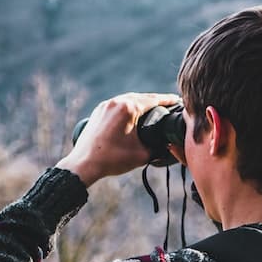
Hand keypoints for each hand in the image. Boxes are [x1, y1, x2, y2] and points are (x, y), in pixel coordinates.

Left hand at [56, 92, 179, 185]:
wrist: (84, 164)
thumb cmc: (112, 159)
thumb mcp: (142, 155)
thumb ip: (158, 148)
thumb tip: (167, 145)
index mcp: (128, 108)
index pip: (154, 100)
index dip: (168, 100)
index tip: (178, 100)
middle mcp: (116, 102)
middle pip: (141, 97)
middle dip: (156, 100)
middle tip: (168, 103)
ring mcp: (105, 105)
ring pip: (128, 99)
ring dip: (141, 102)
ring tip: (153, 108)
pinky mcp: (98, 111)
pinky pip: (118, 105)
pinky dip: (128, 106)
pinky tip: (134, 113)